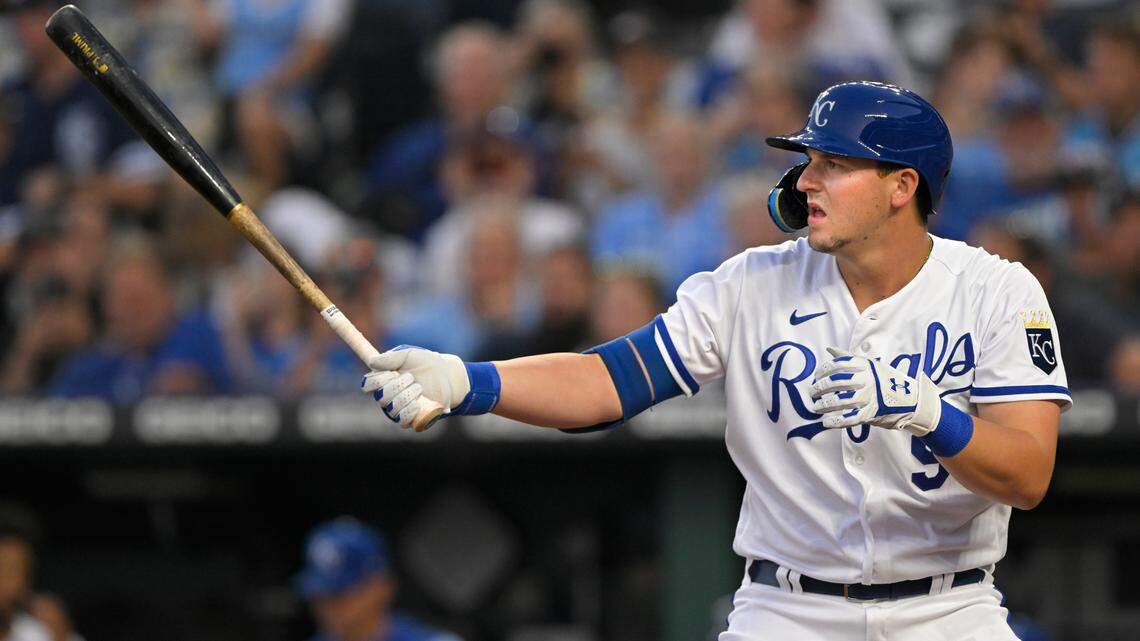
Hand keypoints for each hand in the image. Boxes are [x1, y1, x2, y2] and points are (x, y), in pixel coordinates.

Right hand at [359, 346, 470, 429]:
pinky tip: (418, 403)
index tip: (392, 373)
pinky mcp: (412, 419)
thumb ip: (390, 358)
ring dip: (406, 396)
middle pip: (381, 398)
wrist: (447, 375)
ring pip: (392, 409)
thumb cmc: (425, 363)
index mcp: (383, 380)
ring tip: (419, 387)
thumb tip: (371, 362)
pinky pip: (403, 421)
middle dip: (397, 386)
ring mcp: (399, 410)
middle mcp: (387, 397)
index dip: (377, 380)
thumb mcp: (408, 354)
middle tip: (411, 377)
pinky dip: (409, 412)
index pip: (367, 385)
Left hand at [809, 347, 941, 435]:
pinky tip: (826, 422)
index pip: (837, 365)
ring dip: (824, 405)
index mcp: (864, 366)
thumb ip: (848, 358)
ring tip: (816, 407)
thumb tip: (830, 349)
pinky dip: (835, 421)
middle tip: (812, 393)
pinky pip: (849, 418)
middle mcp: (866, 380)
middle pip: (835, 383)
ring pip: (840, 401)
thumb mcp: (869, 365)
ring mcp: (868, 397)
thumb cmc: (885, 380)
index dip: (823, 371)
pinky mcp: (870, 413)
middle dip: (820, 388)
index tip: (816, 376)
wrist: (910, 400)